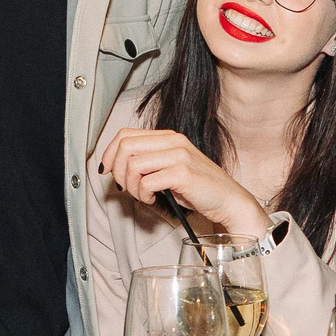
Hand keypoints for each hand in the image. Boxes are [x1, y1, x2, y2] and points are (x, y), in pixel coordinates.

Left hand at [94, 127, 268, 235]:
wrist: (228, 200)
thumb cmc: (198, 188)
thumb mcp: (170, 168)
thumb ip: (149, 162)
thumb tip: (116, 167)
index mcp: (169, 137)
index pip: (125, 135)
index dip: (110, 153)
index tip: (108, 171)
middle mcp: (173, 141)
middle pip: (125, 146)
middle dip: (117, 170)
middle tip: (126, 187)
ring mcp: (178, 155)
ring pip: (132, 164)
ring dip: (131, 186)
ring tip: (143, 195)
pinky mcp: (182, 173)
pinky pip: (146, 182)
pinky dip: (143, 195)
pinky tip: (153, 199)